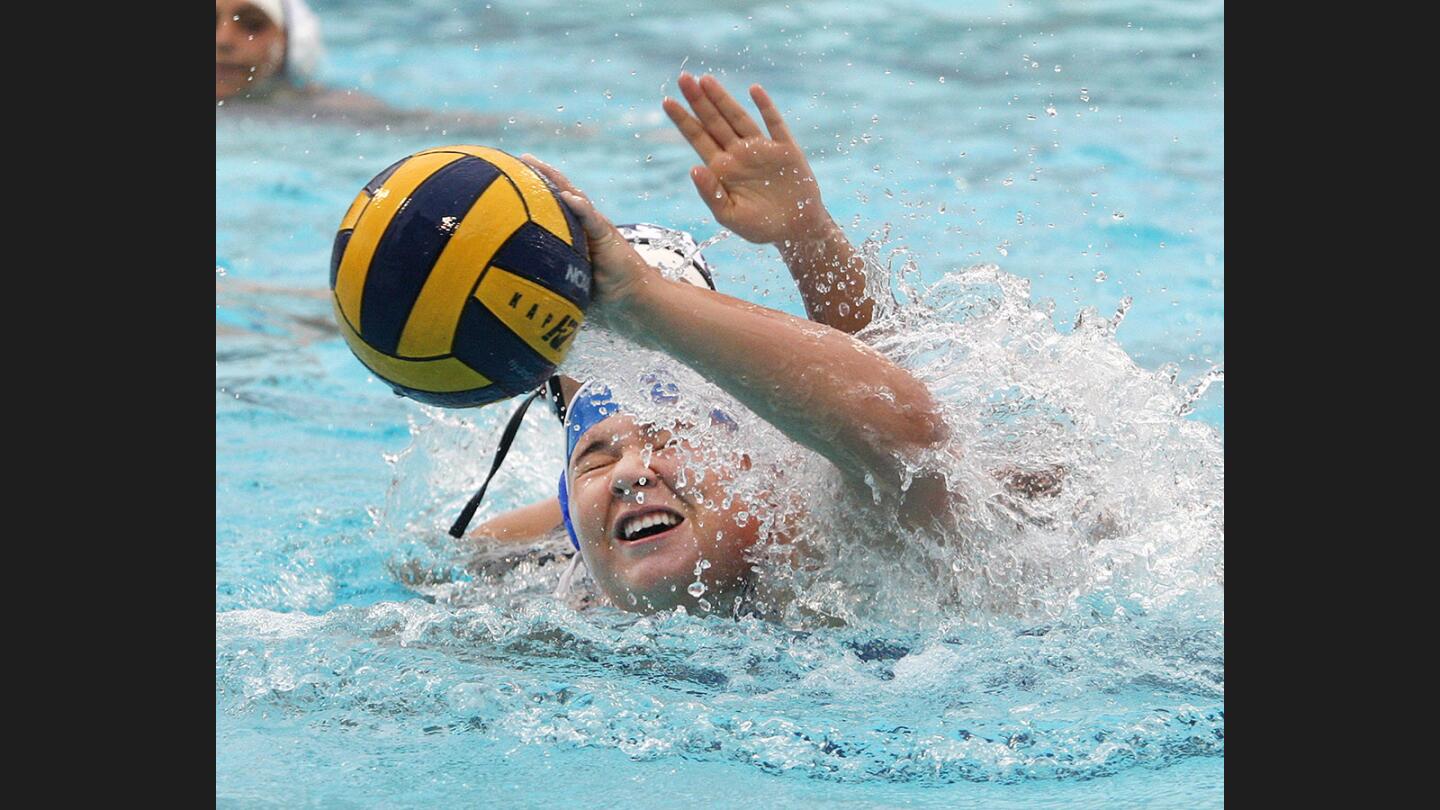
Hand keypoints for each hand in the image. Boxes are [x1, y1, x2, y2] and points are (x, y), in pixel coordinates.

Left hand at [521, 154, 657, 322]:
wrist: (633, 298)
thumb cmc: (603, 294)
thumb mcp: (570, 282)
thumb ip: (551, 275)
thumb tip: (519, 288)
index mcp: (577, 232)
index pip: (555, 205)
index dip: (538, 189)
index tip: (515, 175)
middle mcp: (586, 224)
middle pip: (562, 192)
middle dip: (543, 174)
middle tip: (523, 158)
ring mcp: (597, 227)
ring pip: (575, 197)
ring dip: (557, 181)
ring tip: (538, 166)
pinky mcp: (607, 235)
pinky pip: (592, 219)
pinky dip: (580, 207)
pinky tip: (568, 196)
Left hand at [664, 73, 832, 244]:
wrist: (796, 230)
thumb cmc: (760, 226)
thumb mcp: (730, 216)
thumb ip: (711, 194)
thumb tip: (693, 169)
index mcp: (722, 169)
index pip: (698, 138)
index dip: (683, 120)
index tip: (667, 102)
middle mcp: (739, 154)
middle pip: (714, 122)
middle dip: (699, 101)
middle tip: (683, 78)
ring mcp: (762, 148)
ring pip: (739, 118)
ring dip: (723, 99)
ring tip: (705, 79)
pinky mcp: (785, 149)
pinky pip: (774, 124)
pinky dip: (765, 107)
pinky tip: (754, 90)